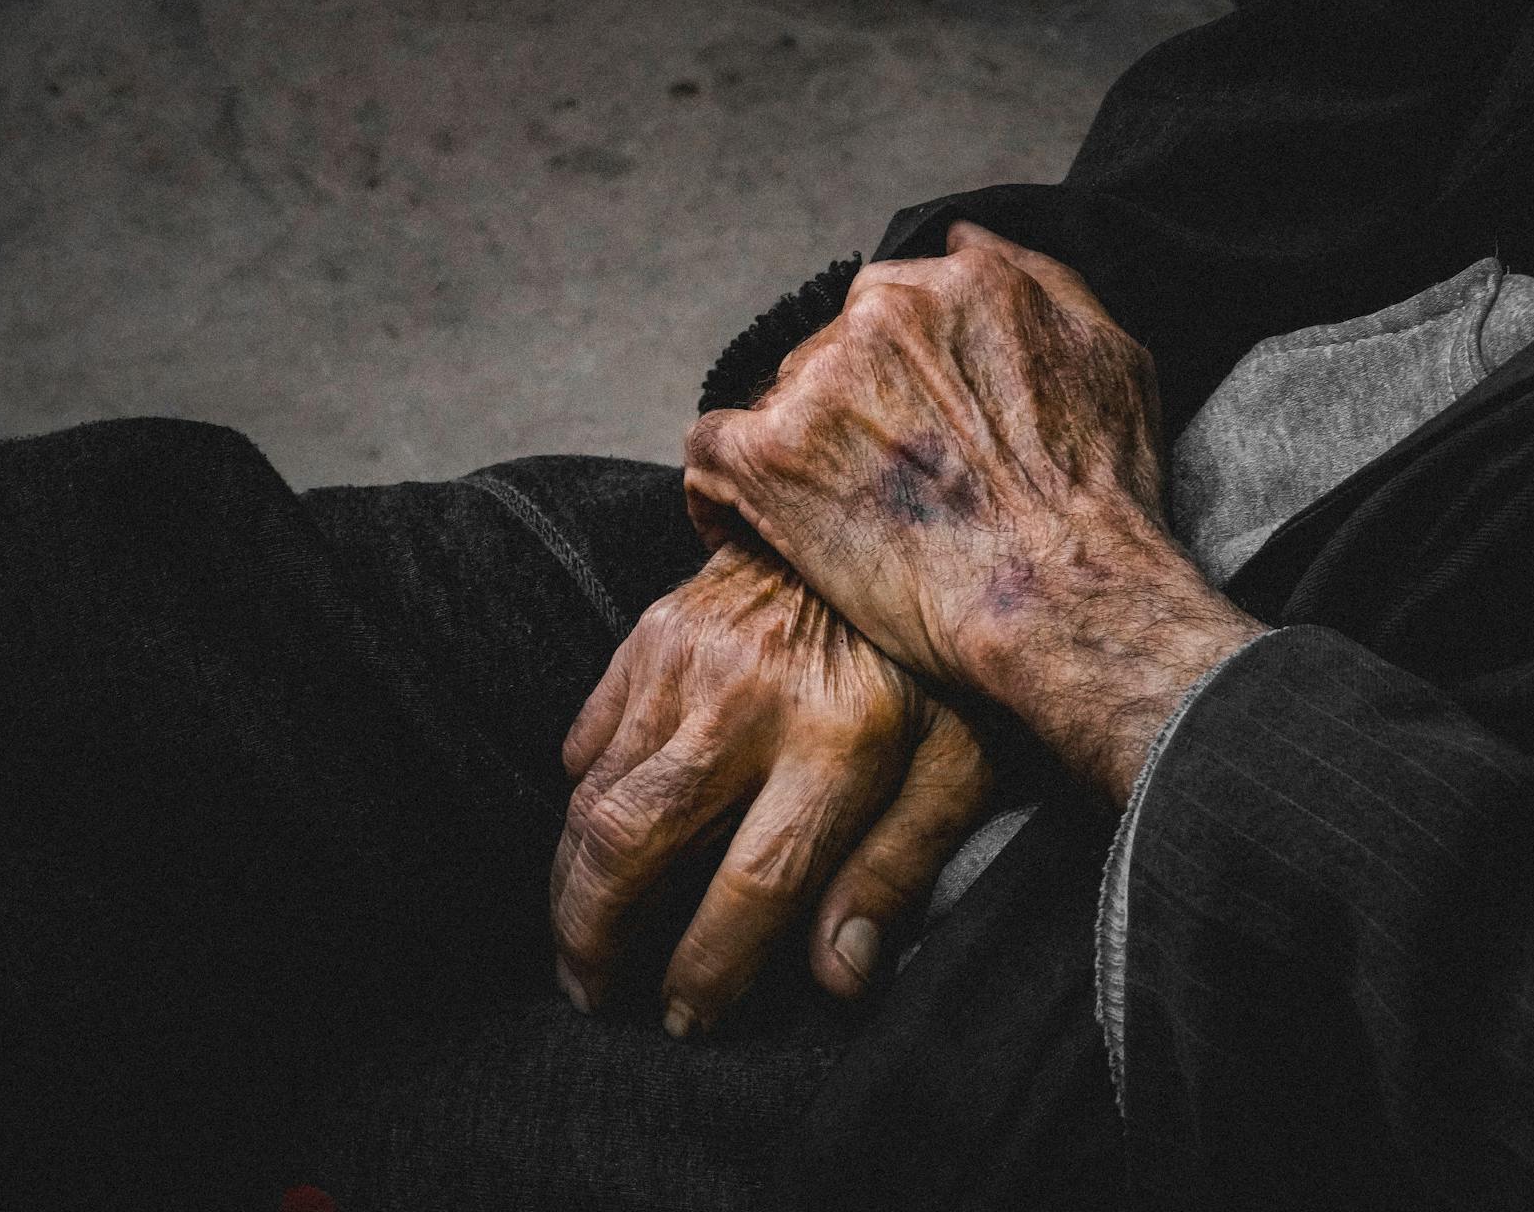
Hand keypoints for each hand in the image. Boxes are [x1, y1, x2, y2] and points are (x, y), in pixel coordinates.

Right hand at [551, 543, 991, 1036]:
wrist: (897, 513)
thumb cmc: (941, 659)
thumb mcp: (963, 762)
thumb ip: (898, 868)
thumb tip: (838, 979)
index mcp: (841, 742)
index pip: (751, 887)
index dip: (707, 970)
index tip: (688, 1020)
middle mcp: (749, 700)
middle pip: (629, 842)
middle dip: (592, 937)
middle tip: (591, 993)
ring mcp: (688, 659)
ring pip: (591, 796)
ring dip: (570, 883)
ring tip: (579, 940)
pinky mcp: (652, 632)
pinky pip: (586, 735)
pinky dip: (579, 799)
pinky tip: (596, 845)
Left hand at [682, 222, 1262, 802]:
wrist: (1065, 595)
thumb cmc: (1101, 495)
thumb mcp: (1111, 355)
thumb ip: (1038, 282)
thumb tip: (966, 240)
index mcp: (962, 280)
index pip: (891, 305)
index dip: (894, 373)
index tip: (904, 426)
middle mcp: (884, 309)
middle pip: (831, 350)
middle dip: (848, 411)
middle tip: (876, 489)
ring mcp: (821, 378)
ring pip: (777, 399)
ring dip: (796, 451)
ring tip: (828, 523)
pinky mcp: (770, 454)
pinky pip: (710, 453)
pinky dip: (720, 493)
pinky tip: (743, 529)